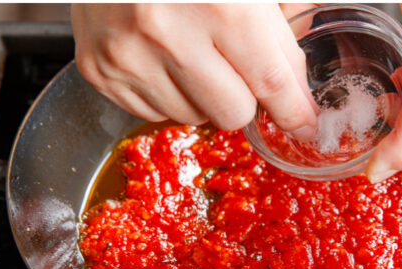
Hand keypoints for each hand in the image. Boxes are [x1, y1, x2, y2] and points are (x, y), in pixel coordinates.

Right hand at [72, 4, 317, 136]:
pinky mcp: (98, 70)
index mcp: (219, 5)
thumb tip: (298, 73)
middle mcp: (169, 36)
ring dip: (201, 96)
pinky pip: (150, 111)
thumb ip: (282, 14)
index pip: (270, 80)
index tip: (303, 125)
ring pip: (191, 117)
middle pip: (232, 112)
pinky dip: (164, 93)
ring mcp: (128, 56)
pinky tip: (159, 57)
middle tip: (235, 68)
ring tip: (190, 53)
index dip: (293, 109)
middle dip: (244, 98)